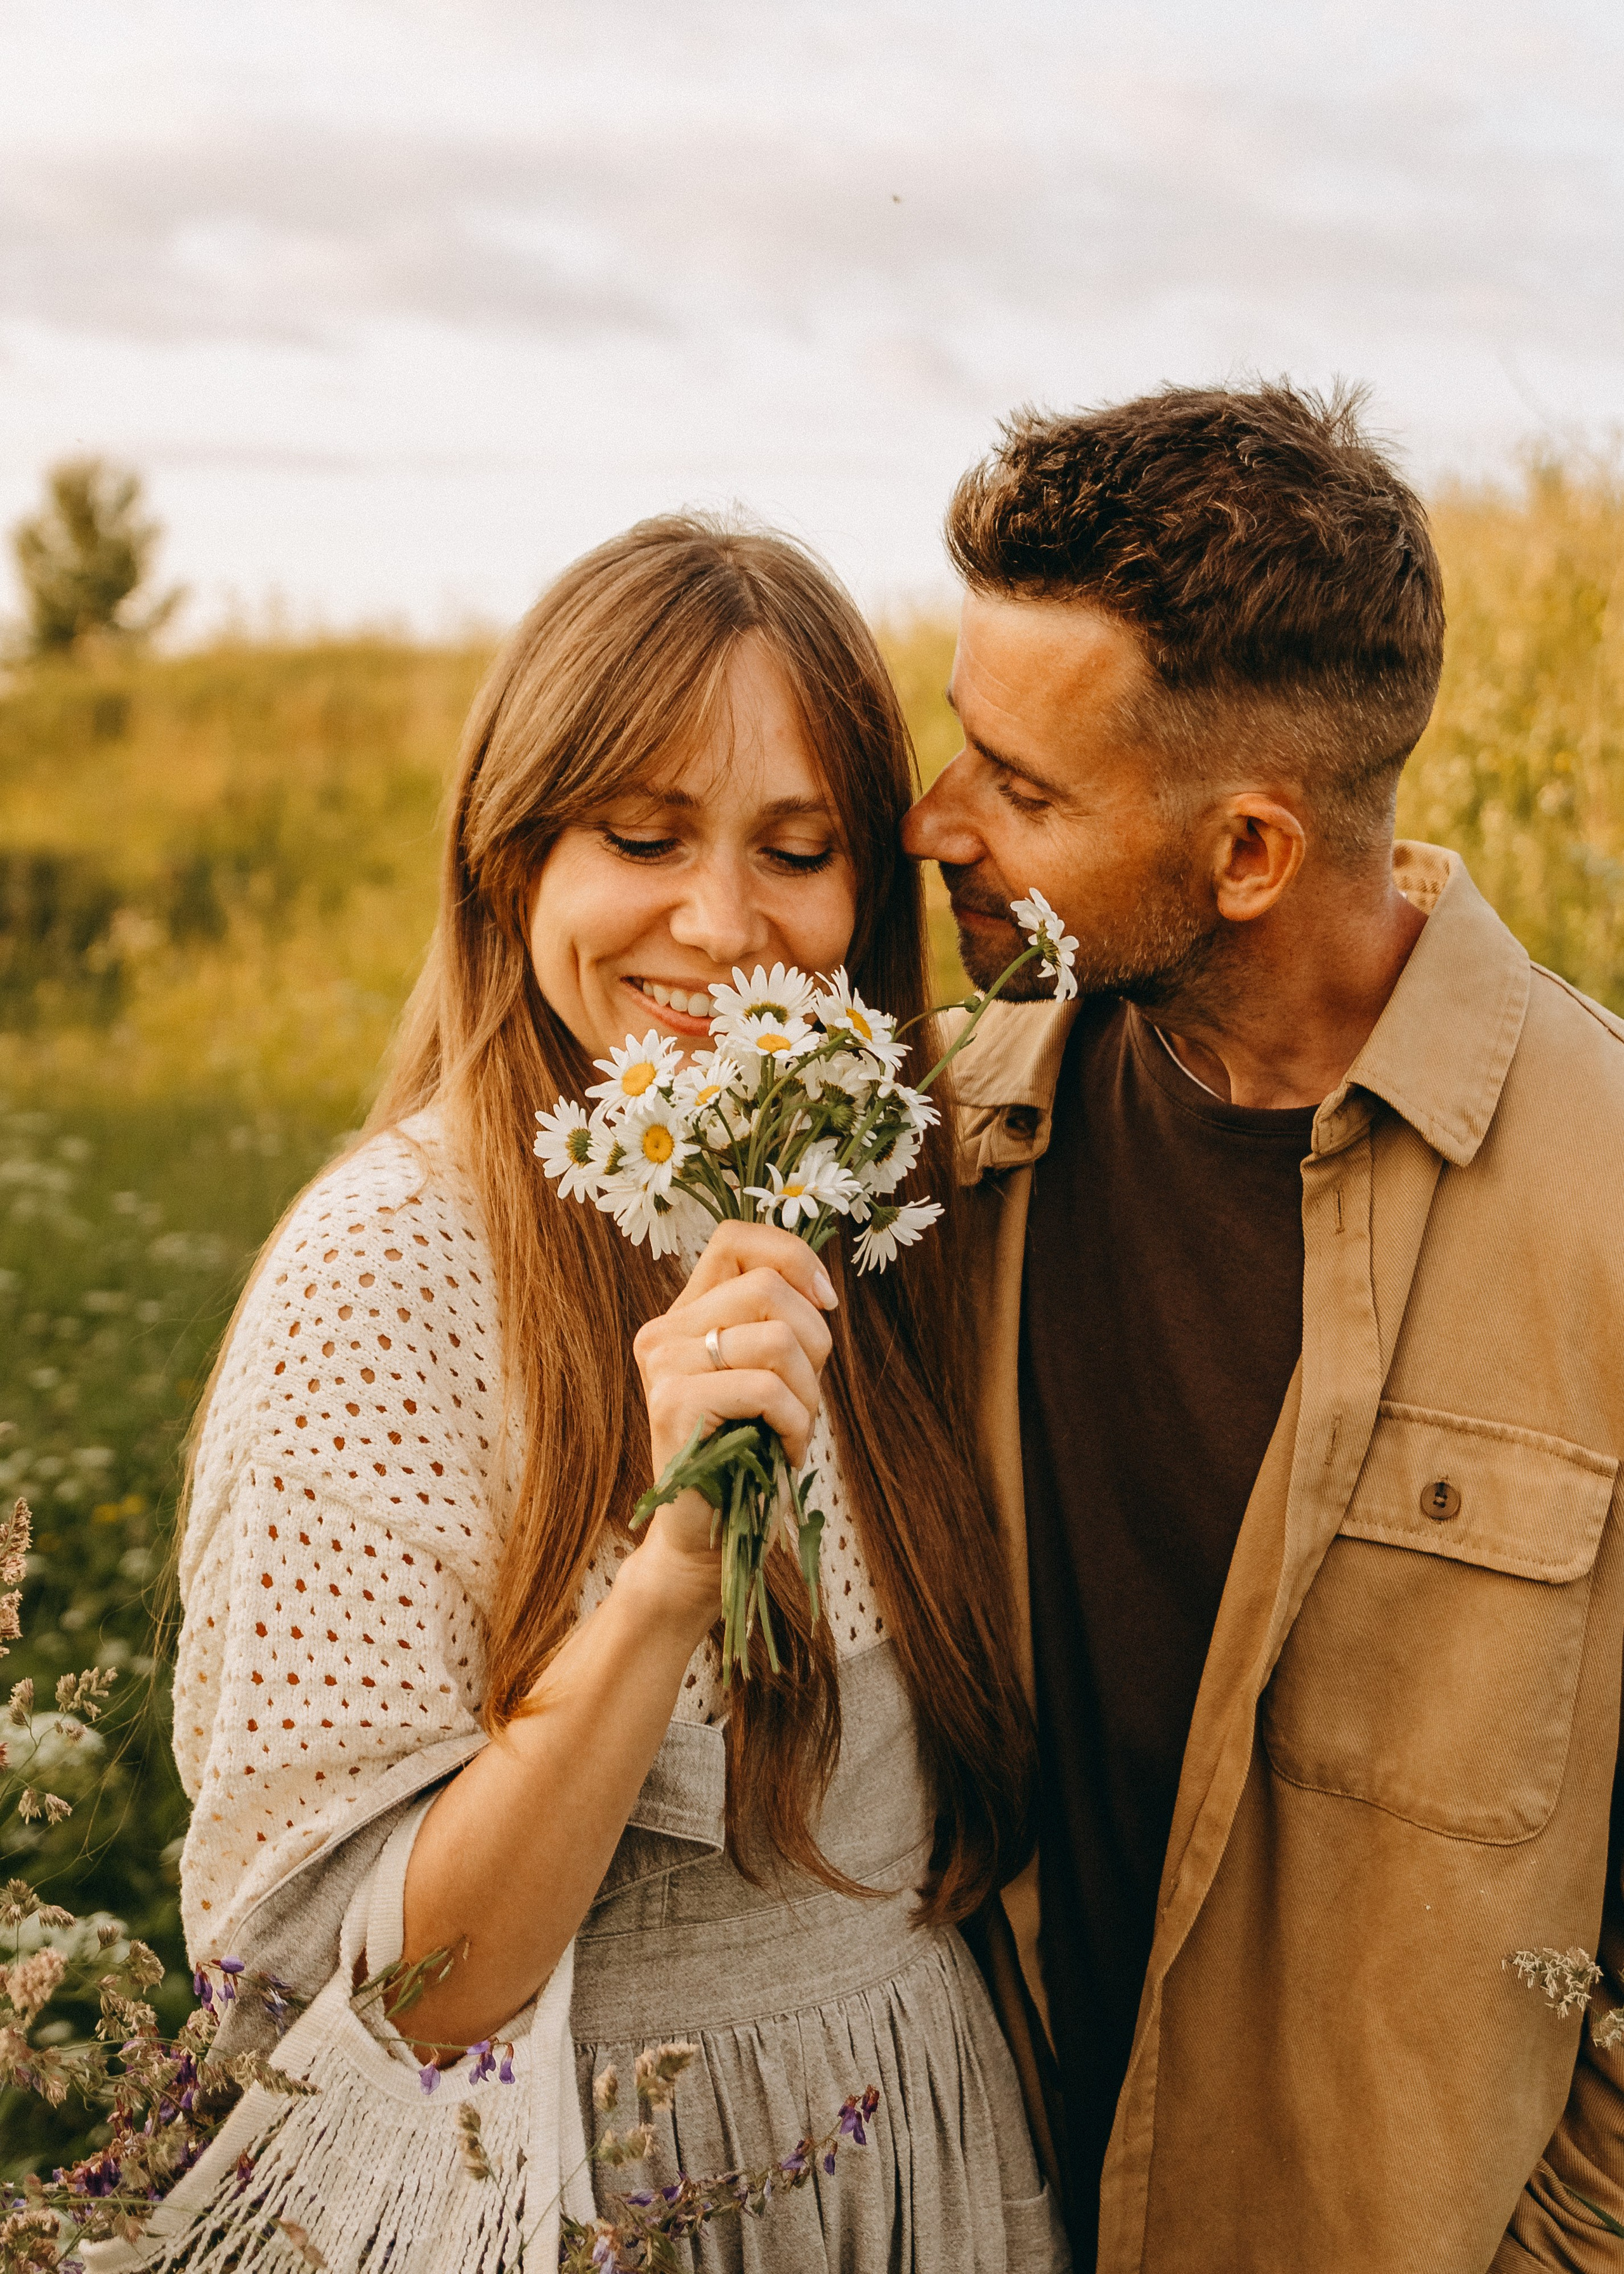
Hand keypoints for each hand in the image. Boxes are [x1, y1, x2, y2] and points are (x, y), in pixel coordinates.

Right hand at [630, 1222, 838, 1581]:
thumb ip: (780, 1324)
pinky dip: (794, 1423)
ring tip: (793, 1429)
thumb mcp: (772, 1373)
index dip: (793, 1257)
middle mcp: (664, 1331)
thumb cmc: (749, 1454)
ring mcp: (663, 1366)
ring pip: (775, 1338)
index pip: (736, 1239)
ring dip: (807, 1393)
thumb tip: (819, 1286)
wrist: (708, 1536)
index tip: (826, 1303)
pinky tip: (783, 1452)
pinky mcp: (672, 1405)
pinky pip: (765, 1389)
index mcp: (686, 1314)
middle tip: (807, 1396)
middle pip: (768, 1287)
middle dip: (815, 1342)